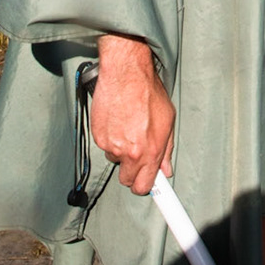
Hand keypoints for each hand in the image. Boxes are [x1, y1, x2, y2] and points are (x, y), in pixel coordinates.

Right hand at [90, 33, 174, 195]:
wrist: (126, 74)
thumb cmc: (149, 92)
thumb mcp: (167, 122)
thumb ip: (166, 150)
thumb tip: (165, 169)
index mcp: (149, 151)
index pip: (143, 186)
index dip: (145, 188)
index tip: (148, 190)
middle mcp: (129, 152)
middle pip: (127, 179)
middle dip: (133, 171)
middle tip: (138, 154)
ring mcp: (111, 144)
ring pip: (115, 159)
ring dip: (121, 151)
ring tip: (128, 127)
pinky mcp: (98, 135)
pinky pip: (105, 145)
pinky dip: (110, 137)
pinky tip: (118, 120)